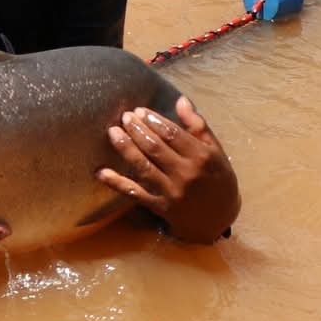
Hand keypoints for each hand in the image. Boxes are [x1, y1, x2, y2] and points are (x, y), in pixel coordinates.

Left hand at [97, 96, 239, 243]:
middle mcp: (186, 174)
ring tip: (113, 132)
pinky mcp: (161, 207)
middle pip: (155, 147)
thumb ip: (198, 125)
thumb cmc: (217, 179)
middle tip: (124, 116)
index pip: (172, 133)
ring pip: (143, 166)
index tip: (140, 111)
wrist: (219, 219)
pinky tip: (101, 172)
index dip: (153, 120)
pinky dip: (117, 182)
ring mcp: (172, 192)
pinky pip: (135, 193)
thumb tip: (181, 100)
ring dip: (125, 148)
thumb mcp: (215, 151)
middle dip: (136, 129)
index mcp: (201, 157)